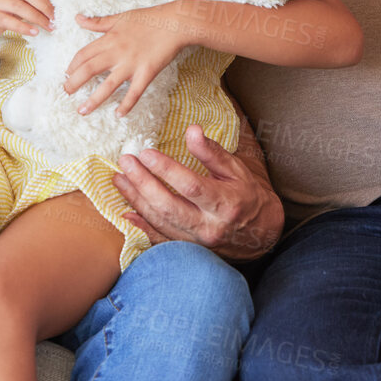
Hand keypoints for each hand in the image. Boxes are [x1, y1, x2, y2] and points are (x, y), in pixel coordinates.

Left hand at [65, 2, 191, 116]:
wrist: (174, 23)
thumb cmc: (148, 19)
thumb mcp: (119, 17)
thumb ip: (97, 22)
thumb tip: (77, 18)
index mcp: (109, 39)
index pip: (83, 54)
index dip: (72, 66)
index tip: (66, 74)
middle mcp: (116, 53)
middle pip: (89, 70)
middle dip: (74, 83)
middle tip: (66, 93)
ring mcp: (131, 64)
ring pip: (108, 85)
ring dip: (93, 100)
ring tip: (82, 111)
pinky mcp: (147, 73)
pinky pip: (134, 92)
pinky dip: (126, 104)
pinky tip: (118, 115)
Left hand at [112, 125, 283, 261]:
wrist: (261, 234)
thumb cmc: (247, 195)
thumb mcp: (236, 170)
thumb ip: (212, 152)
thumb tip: (192, 130)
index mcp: (225, 204)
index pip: (191, 186)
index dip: (166, 169)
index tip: (145, 152)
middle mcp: (210, 226)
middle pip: (169, 206)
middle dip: (143, 183)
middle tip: (125, 162)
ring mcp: (198, 242)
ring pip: (161, 222)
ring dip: (136, 200)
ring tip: (119, 179)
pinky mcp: (189, 250)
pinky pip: (160, 240)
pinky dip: (141, 226)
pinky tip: (125, 212)